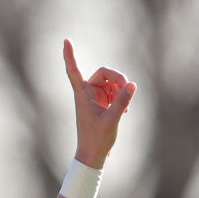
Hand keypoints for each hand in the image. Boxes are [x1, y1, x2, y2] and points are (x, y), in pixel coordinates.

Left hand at [63, 39, 135, 168]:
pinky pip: (114, 91)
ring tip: (125, 107)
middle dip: (118, 79)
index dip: (69, 56)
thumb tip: (132, 84)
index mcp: (82, 95)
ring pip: (111, 82)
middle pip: (104, 73)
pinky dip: (121, 97)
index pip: (74, 71)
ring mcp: (94, 97)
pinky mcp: (101, 103)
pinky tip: (125, 110)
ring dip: (121, 90)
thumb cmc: (97, 140)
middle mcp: (87, 93)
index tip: (66, 41)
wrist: (93, 156)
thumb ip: (122, 101)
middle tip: (129, 90)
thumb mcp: (112, 120)